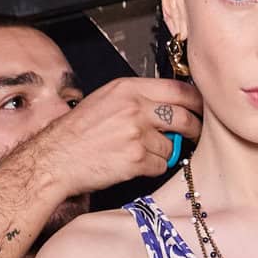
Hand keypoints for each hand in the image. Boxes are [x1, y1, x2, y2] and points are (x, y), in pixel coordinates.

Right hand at [30, 76, 202, 197]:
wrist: (56, 158)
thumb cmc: (78, 132)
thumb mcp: (106, 99)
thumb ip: (137, 98)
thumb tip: (168, 106)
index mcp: (129, 89)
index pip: (178, 89)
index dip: (195, 101)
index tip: (201, 109)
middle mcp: (136, 108)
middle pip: (184, 117)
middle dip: (194, 128)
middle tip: (194, 135)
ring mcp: (137, 134)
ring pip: (172, 146)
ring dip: (164, 153)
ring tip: (142, 153)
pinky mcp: (136, 159)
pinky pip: (161, 165)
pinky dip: (153, 168)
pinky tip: (134, 165)